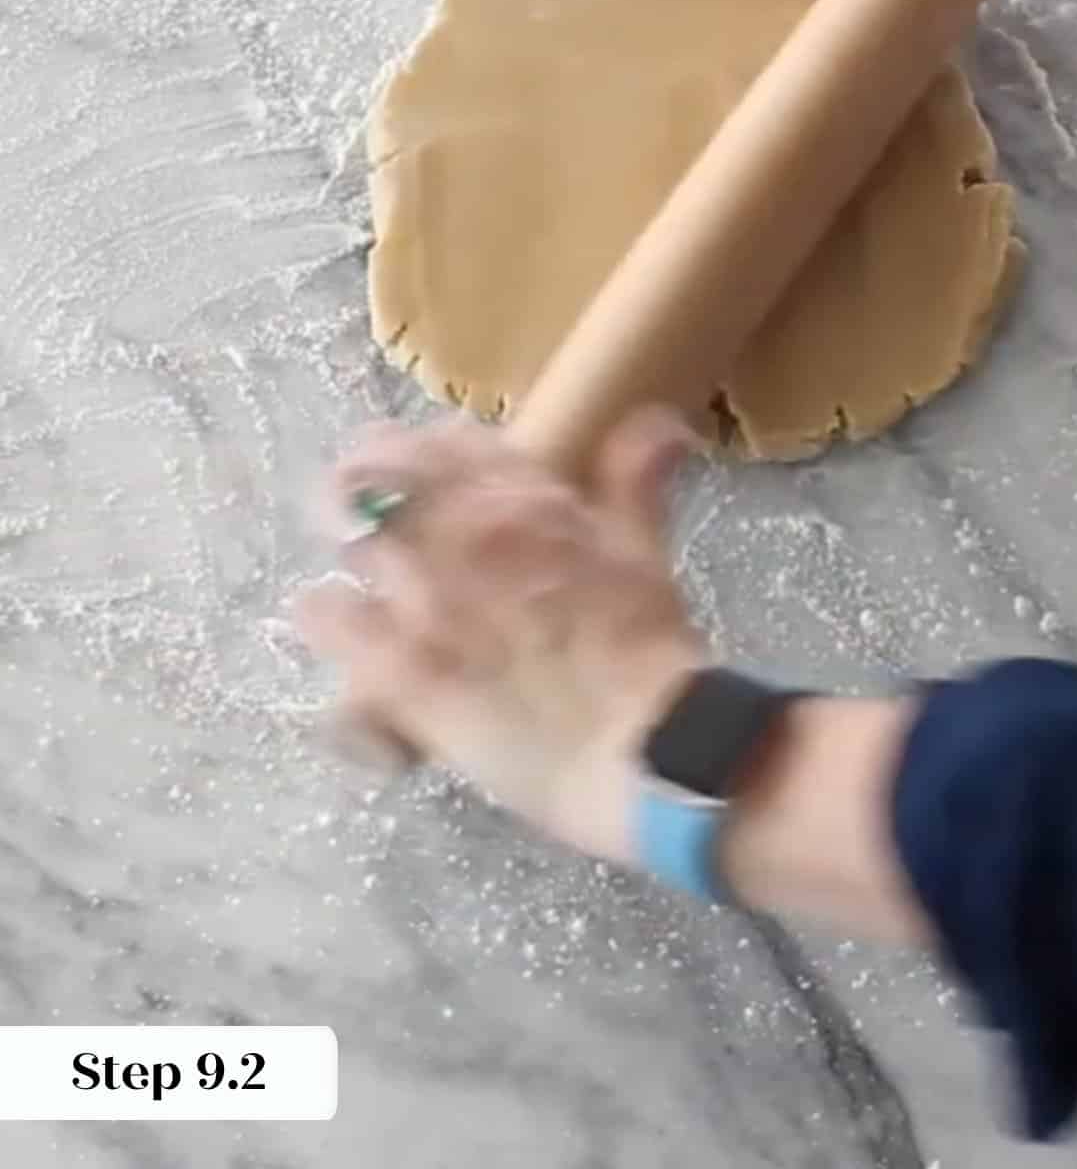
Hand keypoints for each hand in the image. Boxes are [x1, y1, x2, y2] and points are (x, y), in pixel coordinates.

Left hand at [297, 408, 703, 862]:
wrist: (642, 745)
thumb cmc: (647, 649)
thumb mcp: (644, 550)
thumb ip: (635, 479)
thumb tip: (662, 423)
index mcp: (517, 496)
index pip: (435, 440)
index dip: (417, 456)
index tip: (418, 481)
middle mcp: (457, 530)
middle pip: (366, 479)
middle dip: (360, 497)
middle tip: (371, 531)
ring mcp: (420, 597)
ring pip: (342, 542)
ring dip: (351, 560)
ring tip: (363, 589)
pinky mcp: (394, 666)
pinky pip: (322, 618)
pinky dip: (325, 620)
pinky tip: (343, 639)